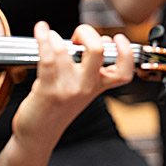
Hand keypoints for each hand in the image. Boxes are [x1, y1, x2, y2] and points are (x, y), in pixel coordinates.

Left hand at [12, 22, 133, 145]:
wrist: (39, 134)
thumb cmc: (58, 108)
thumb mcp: (83, 89)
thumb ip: (91, 67)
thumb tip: (93, 40)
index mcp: (100, 85)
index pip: (124, 70)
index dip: (126, 51)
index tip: (117, 38)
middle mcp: (87, 86)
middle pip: (98, 50)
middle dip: (87, 32)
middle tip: (77, 35)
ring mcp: (69, 88)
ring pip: (66, 51)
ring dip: (55, 37)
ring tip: (50, 35)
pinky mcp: (48, 90)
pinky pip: (47, 58)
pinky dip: (43, 40)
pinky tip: (41, 31)